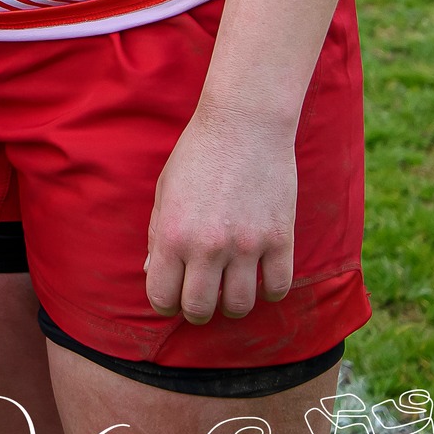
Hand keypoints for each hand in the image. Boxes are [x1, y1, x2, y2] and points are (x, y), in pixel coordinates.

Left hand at [144, 103, 297, 324]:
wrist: (244, 123)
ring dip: (234, 303)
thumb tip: (153, 273)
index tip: (174, 296)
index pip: (162, 298)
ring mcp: (246, 245)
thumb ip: (158, 235)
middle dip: (198, 310)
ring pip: (240, 306)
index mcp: (172, 234)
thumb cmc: (199, 153)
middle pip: (200, 310)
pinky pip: (277, 287)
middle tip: (203, 298)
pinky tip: (262, 277)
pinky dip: (269, 290)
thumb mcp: (165, 190)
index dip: (166, 303)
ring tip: (232, 287)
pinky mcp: (279, 239)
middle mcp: (207, 246)